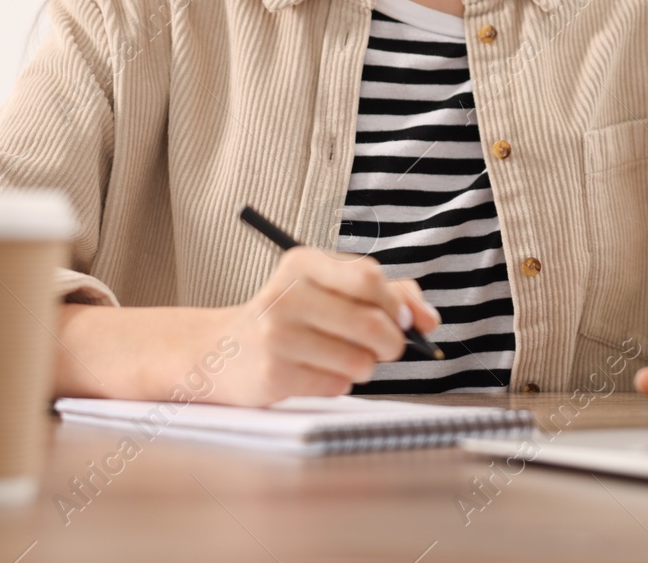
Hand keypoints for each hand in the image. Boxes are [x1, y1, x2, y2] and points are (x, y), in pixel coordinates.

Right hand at [214, 246, 440, 406]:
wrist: (221, 351)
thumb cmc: (290, 317)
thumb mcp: (329, 290)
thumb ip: (386, 294)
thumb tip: (427, 319)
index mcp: (303, 262)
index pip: (368, 277)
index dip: (395, 304)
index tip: (401, 319)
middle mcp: (287, 294)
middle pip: (371, 323)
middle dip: (392, 343)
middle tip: (388, 349)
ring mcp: (277, 335)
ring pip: (359, 361)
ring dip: (364, 367)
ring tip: (342, 360)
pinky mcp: (273, 373)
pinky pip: (336, 385)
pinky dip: (338, 384)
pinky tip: (315, 372)